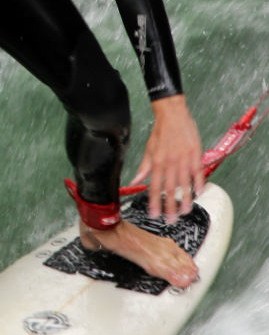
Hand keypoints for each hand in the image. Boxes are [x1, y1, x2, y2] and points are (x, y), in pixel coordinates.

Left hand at [130, 93, 203, 220]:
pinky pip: (197, 172)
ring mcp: (183, 159)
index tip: (154, 214)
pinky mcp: (195, 154)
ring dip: (185, 199)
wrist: (173, 115)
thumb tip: (134, 181)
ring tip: (185, 211)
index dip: (154, 202)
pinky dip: (199, 183)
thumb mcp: (149, 149)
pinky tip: (199, 193)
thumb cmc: (161, 132)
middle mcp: (170, 163)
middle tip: (171, 219)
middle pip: (170, 189)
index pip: (154, 187)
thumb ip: (144, 168)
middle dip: (170, 206)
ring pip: (184, 183)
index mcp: (157, 163)